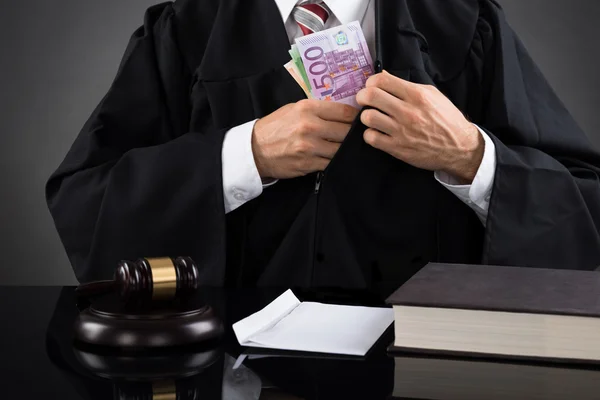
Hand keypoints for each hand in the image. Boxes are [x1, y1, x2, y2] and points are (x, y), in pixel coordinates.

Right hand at [252, 99, 358, 179]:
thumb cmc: (275, 127)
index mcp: (307, 108)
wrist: (255, 150)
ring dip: (345, 149)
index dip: (355, 116)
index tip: (360, 119)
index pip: (344, 111)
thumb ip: (317, 110)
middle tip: (356, 135)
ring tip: (345, 147)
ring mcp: (310, 147)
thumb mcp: (294, 109)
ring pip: (341, 149)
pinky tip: (334, 157)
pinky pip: (331, 162)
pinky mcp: (308, 164)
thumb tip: (343, 112)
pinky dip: (334, 160)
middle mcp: (310, 126)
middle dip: (352, 134)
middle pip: (346, 131)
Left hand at [356, 71, 483, 182]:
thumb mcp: (433, 95)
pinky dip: (370, 134)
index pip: (382, 80)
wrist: (459, 147)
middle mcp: (408, 111)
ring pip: (368, 117)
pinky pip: (371, 138)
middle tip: (364, 100)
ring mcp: (401, 131)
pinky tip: (376, 132)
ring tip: (372, 117)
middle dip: (362, 96)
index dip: (371, 82)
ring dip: (366, 116)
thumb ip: (408, 85)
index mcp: (417, 95)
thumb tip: (385, 75)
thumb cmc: (446, 119)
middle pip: (370, 96)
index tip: (371, 86)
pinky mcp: (397, 148)